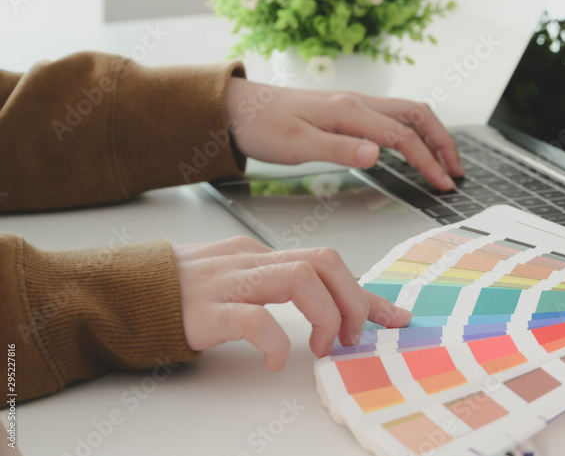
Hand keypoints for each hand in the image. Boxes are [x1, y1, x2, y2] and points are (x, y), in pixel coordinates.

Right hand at [175, 236, 412, 369]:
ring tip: (323, 348)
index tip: (395, 318)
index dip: (366, 293)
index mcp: (259, 255)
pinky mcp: (205, 309)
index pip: (327, 261)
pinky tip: (278, 360)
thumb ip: (277, 288)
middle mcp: (249, 260)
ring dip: (326, 316)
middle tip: (352, 338)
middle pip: (323, 262)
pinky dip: (276, 341)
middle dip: (353, 301)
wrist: (118, 297)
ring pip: (299, 279)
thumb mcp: (237, 284)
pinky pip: (253, 318)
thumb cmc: (178, 296)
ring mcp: (227, 282)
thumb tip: (331, 309)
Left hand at [225, 77, 463, 190]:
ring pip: (408, 113)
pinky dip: (415, 131)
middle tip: (457, 172)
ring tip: (446, 161)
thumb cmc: (263, 126)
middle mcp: (358, 102)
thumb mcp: (297, 144)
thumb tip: (378, 154)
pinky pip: (393, 116)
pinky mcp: (349, 110)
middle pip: (417, 115)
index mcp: (349, 111)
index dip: (428, 161)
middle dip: (443, 142)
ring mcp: (355, 104)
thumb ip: (339, 149)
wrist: (237, 108)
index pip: (403, 136)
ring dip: (433, 135)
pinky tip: (415, 148)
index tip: (443, 184)